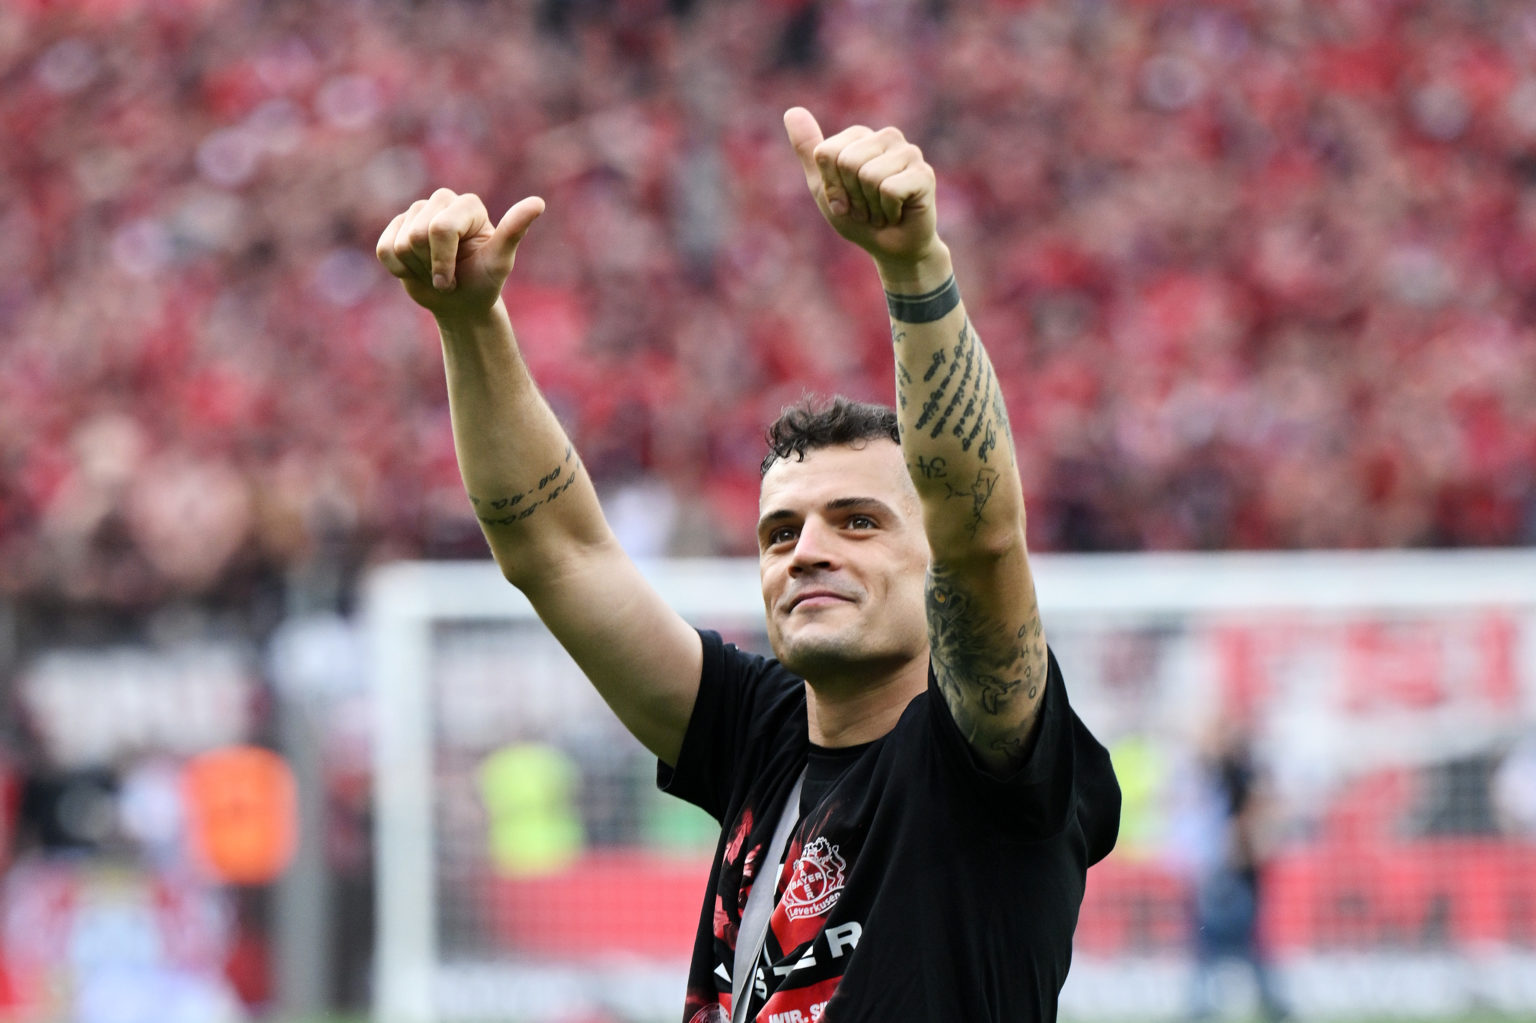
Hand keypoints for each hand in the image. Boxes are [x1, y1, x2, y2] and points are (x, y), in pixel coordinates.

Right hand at [376, 189, 544, 318]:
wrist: (460, 303)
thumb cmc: (483, 282)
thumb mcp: (500, 262)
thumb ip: (514, 231)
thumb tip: (538, 202)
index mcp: (469, 205)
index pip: (440, 229)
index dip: (443, 262)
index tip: (454, 281)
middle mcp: (443, 200)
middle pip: (417, 236)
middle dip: (431, 266)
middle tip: (448, 276)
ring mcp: (417, 211)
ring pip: (399, 244)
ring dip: (417, 269)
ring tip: (435, 272)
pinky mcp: (396, 226)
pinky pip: (384, 251)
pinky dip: (398, 270)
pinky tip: (415, 270)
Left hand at [784, 107, 942, 272]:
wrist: (891, 249)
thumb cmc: (859, 217)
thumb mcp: (824, 186)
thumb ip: (809, 150)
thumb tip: (791, 111)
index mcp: (861, 136)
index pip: (826, 153)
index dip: (831, 185)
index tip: (845, 200)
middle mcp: (887, 137)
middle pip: (847, 162)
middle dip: (851, 196)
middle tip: (866, 208)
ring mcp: (909, 153)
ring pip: (869, 175)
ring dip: (870, 207)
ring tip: (881, 211)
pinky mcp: (924, 174)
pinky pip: (889, 189)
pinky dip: (887, 212)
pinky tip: (898, 213)